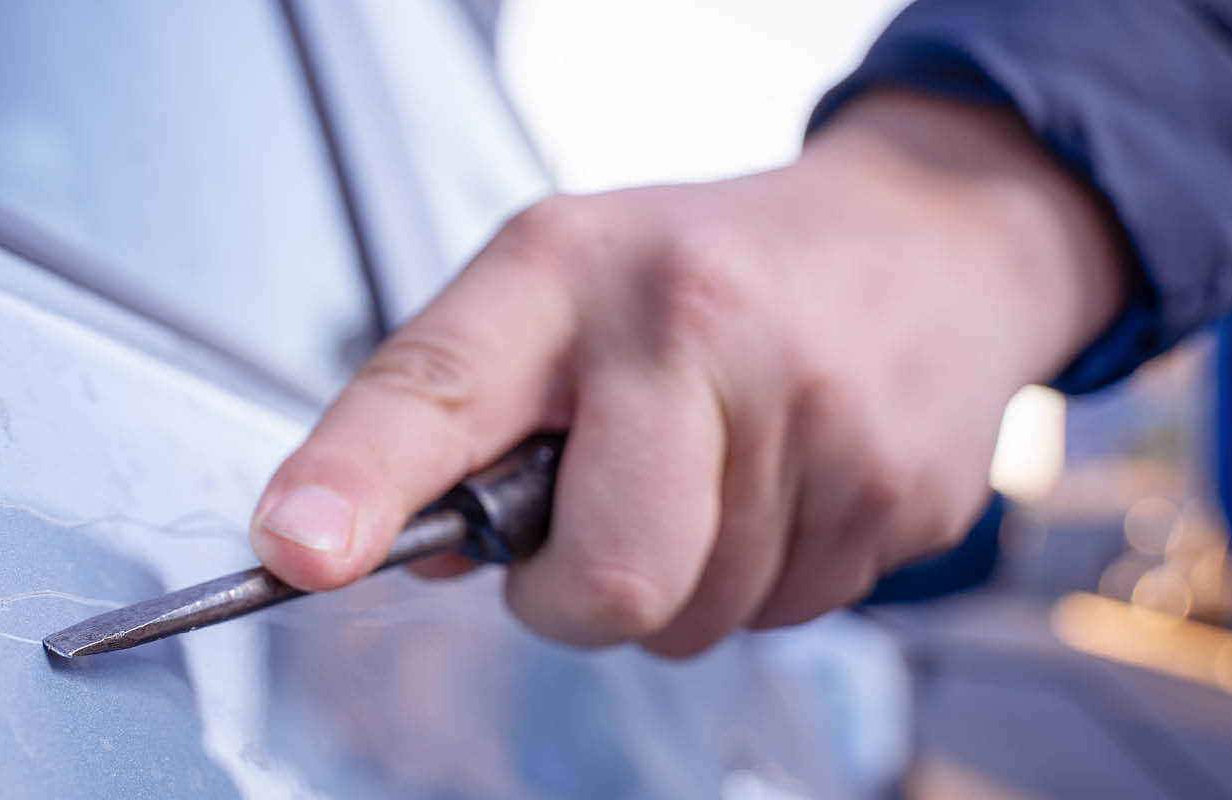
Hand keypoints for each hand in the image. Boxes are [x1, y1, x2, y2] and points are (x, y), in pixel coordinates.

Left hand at [249, 90, 1127, 655]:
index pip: (436, 387)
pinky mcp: (898, 489)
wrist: (929, 236)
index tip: (302, 547)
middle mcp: (690, 326)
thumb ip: (464, 411)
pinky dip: (767, 577)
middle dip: (580, 595)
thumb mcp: (565, 283)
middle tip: (603, 512)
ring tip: (717, 468)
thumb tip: (398, 548)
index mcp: (569, 270)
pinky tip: (787, 481)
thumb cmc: (714, 270)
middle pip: (606, 580)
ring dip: (683, 583)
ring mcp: (812, 410)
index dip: (357, 480)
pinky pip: (788, 617)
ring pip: (696, 620)